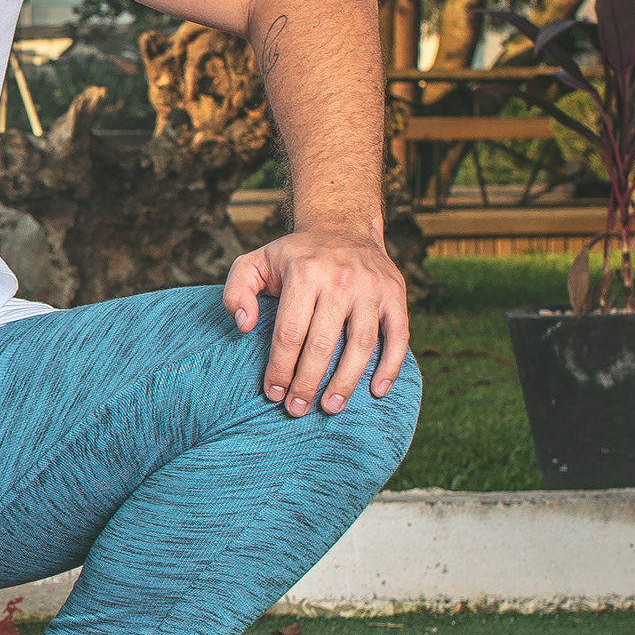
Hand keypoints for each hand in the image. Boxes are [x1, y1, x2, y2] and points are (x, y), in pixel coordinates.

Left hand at [223, 225, 409, 417]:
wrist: (342, 225)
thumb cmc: (294, 255)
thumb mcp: (255, 262)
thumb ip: (236, 291)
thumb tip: (244, 326)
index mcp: (304, 272)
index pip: (289, 333)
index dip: (280, 368)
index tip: (274, 393)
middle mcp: (340, 278)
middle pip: (323, 344)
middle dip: (307, 383)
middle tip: (297, 409)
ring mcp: (370, 286)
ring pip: (361, 345)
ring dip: (346, 382)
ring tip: (330, 407)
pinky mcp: (395, 292)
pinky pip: (398, 335)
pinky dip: (390, 365)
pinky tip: (376, 390)